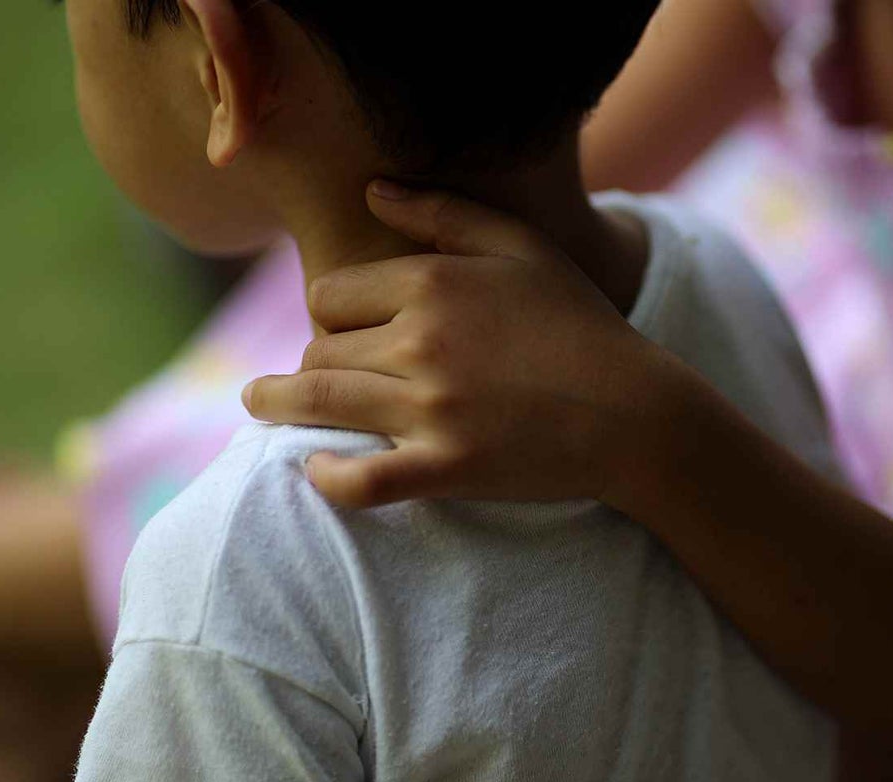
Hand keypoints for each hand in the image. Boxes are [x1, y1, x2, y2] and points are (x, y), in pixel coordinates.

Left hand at [242, 182, 671, 507]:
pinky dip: (329, 478)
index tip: (339, 329)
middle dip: (314, 359)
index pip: (331, 296)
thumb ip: (442, 213)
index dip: (330, 313)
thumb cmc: (580, 323)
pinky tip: (314, 470)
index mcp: (433, 283)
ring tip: (258, 403)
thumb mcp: (521, 247)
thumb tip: (371, 190)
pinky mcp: (446, 469)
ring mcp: (431, 410)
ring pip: (320, 402)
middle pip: (320, 350)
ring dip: (279, 404)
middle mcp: (421, 342)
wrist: (634, 412)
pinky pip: (361, 480)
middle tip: (315, 371)